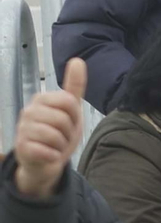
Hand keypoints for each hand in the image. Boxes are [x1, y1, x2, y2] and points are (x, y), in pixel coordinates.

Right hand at [13, 58, 86, 199]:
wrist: (44, 162)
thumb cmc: (58, 133)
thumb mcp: (70, 110)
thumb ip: (74, 87)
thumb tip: (77, 60)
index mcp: (41, 99)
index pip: (69, 101)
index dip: (75, 115)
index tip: (69, 121)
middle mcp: (28, 111)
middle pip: (64, 119)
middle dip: (69, 132)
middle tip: (61, 136)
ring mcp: (22, 129)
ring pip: (56, 136)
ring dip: (62, 145)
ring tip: (54, 145)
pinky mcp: (21, 148)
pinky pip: (48, 151)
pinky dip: (54, 156)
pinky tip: (48, 155)